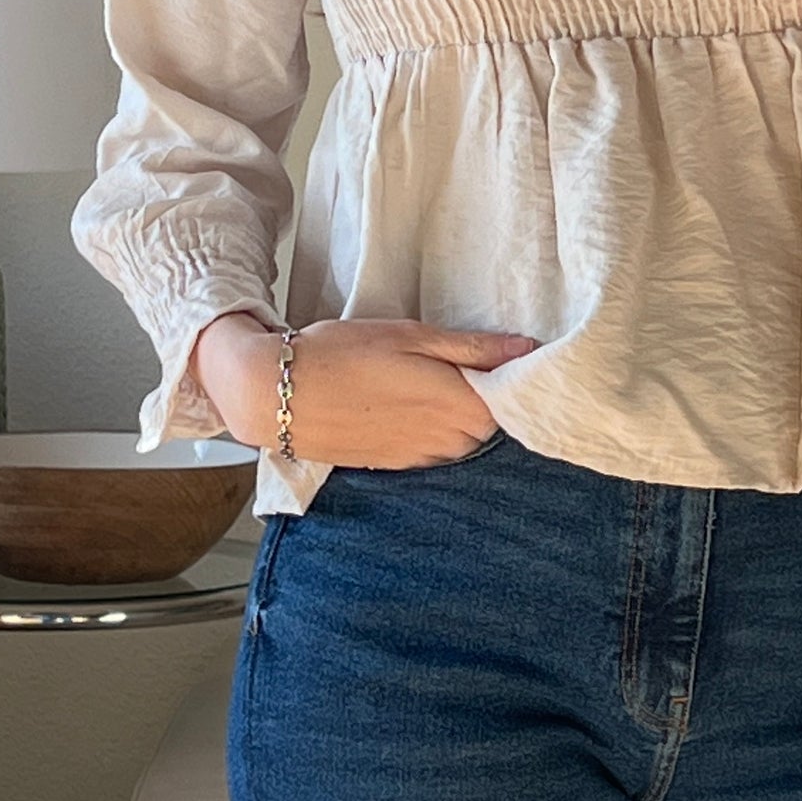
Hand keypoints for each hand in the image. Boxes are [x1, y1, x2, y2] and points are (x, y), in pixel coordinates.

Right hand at [190, 311, 539, 468]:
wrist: (276, 395)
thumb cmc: (341, 355)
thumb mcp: (411, 336)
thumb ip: (473, 347)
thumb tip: (525, 348)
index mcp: (458, 406)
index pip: (515, 402)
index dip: (514, 379)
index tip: (506, 357)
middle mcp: (446, 441)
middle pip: (490, 422)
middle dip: (486, 395)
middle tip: (462, 359)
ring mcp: (421, 458)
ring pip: (462, 438)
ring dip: (457, 414)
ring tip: (427, 380)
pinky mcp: (396, 465)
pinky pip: (433, 449)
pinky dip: (430, 429)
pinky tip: (405, 403)